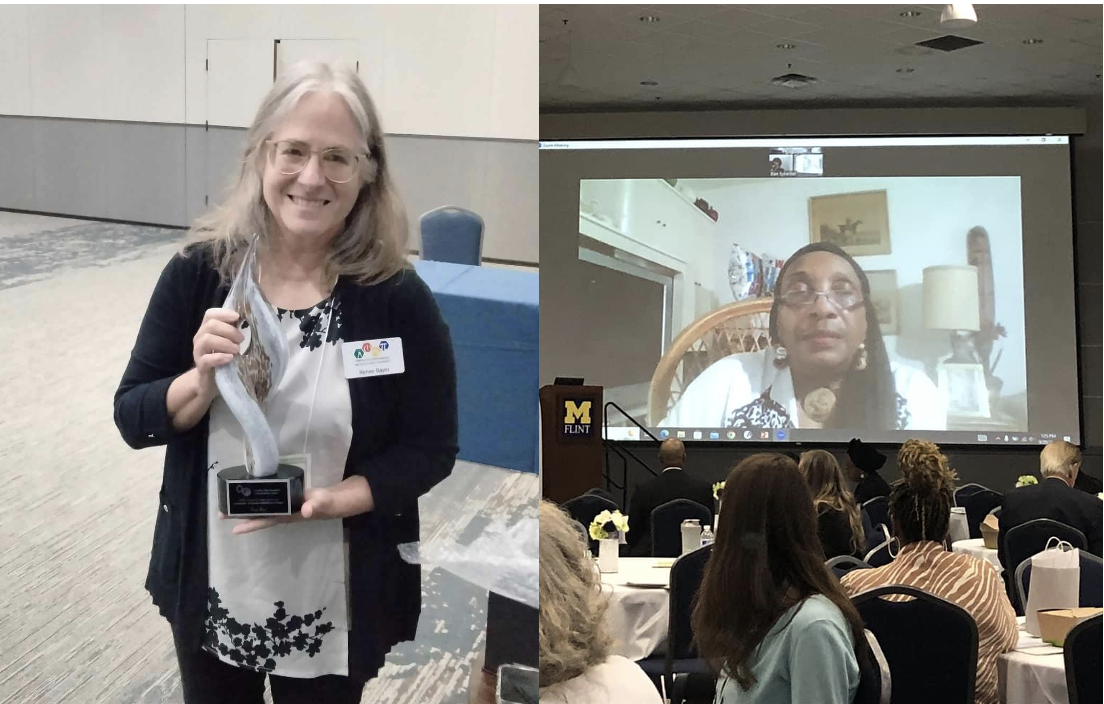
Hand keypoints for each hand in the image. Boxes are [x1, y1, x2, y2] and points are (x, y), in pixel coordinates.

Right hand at [192, 308, 242, 397]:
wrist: (211, 380)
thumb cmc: (224, 357)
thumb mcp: (229, 342)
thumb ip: (234, 331)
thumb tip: (251, 321)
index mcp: (207, 329)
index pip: (210, 314)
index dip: (224, 313)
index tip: (238, 317)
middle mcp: (200, 337)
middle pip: (210, 325)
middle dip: (229, 330)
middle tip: (242, 339)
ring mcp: (198, 352)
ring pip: (207, 340)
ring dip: (225, 343)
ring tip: (237, 350)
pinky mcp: (200, 366)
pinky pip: (206, 359)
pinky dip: (219, 357)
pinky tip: (230, 358)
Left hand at [221, 486, 339, 534]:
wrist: (333, 501)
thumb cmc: (327, 503)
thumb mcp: (322, 502)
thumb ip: (315, 505)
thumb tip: (306, 510)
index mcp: (288, 515)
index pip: (266, 520)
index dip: (250, 525)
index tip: (233, 529)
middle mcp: (283, 513)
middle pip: (258, 516)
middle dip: (240, 515)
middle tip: (221, 513)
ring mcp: (284, 507)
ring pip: (261, 509)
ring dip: (246, 508)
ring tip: (229, 504)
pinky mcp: (286, 499)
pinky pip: (268, 501)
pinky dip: (258, 499)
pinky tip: (250, 494)